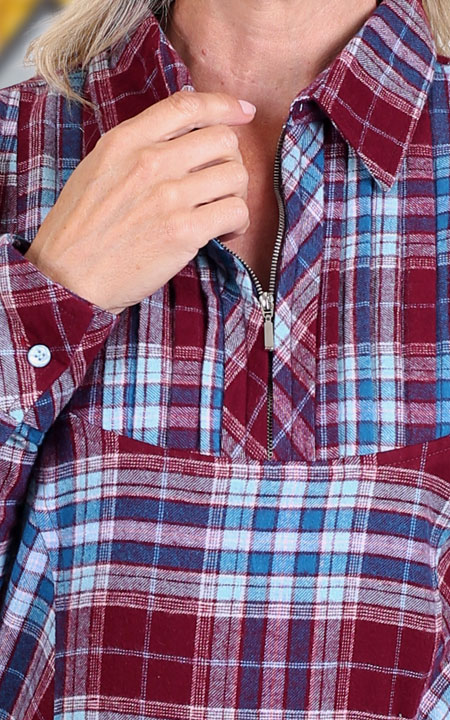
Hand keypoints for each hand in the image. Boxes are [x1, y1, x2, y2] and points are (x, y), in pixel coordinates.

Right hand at [25, 90, 254, 313]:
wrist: (69, 277)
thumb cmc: (80, 229)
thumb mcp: (98, 168)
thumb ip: (137, 146)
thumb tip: (182, 133)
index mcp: (126, 140)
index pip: (189, 105)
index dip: (225, 105)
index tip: (243, 112)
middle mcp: (150, 161)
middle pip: (223, 139)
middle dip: (231, 160)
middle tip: (222, 184)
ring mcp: (168, 196)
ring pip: (236, 174)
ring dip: (237, 193)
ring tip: (221, 211)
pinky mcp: (184, 231)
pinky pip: (235, 211)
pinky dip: (238, 222)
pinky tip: (224, 232)